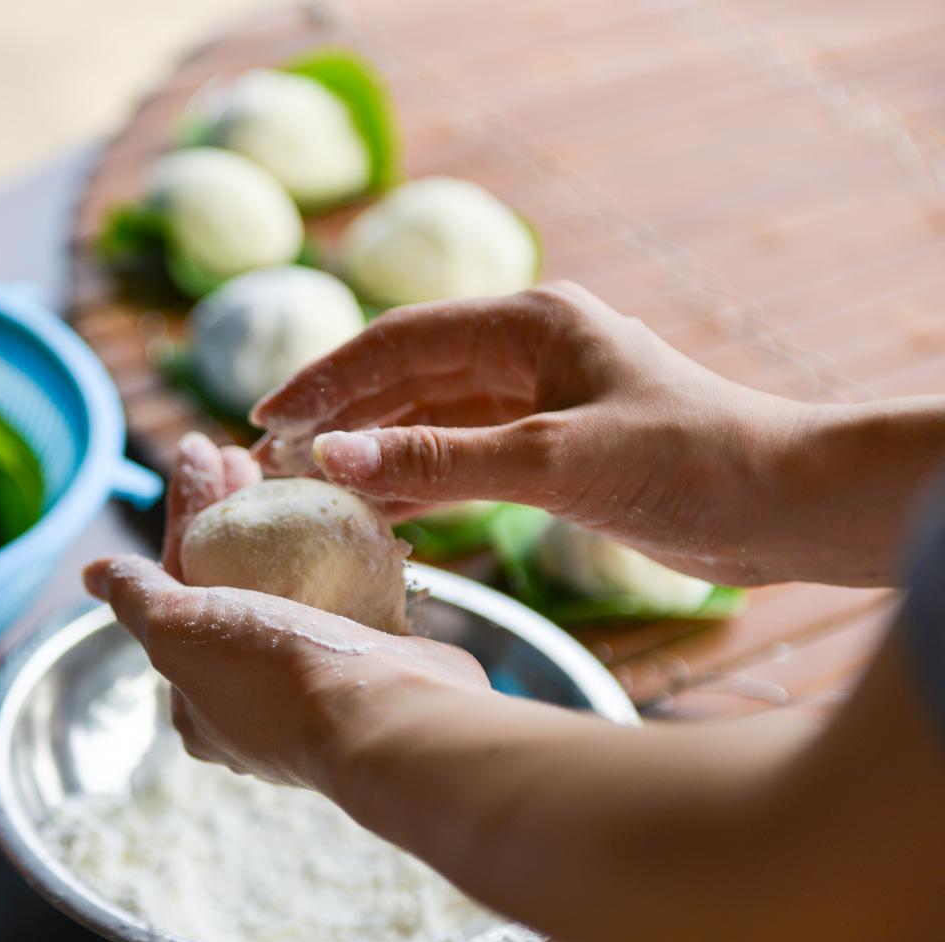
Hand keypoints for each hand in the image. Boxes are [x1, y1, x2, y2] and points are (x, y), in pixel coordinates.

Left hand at [94, 431, 486, 786]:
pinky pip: (342, 594)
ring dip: (283, 523)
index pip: (176, 585)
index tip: (201, 448)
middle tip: (244, 449)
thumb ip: (136, 597)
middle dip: (230, 509)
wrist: (392, 718)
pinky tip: (340, 505)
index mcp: (199, 697)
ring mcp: (315, 680)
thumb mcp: (178, 630)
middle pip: (229, 580)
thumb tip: (93, 574)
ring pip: (287, 584)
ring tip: (288, 463)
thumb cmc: (273, 674)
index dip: (185, 514)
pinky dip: (335, 549)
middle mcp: (254, 694)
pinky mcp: (369, 663)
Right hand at [252, 281, 828, 583]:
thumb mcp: (550, 459)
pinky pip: (464, 454)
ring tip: (312, 489)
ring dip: (374, 450)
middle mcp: (528, 350)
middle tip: (275, 462)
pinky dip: (420, 478)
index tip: (268, 417)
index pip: (399, 341)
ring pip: (431, 418)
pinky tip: (376, 507)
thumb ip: (438, 458)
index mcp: (529, 323)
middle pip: (407, 376)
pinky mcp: (554, 448)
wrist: (785, 506)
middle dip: (341, 416)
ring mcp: (539, 399)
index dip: (327, 377)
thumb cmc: (686, 461)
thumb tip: (334, 455)